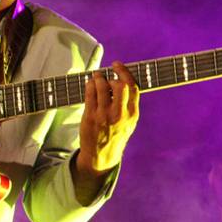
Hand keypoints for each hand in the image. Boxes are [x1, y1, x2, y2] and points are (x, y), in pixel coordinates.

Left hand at [77, 61, 139, 176]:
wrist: (101, 156)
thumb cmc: (115, 135)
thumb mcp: (129, 122)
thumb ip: (128, 104)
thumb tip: (123, 80)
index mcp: (132, 115)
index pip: (132, 87)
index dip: (125, 72)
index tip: (118, 65)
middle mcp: (119, 114)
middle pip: (119, 85)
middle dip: (112, 75)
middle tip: (106, 73)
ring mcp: (104, 115)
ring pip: (101, 86)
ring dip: (98, 78)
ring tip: (96, 77)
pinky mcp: (90, 116)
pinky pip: (89, 93)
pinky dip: (89, 84)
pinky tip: (90, 84)